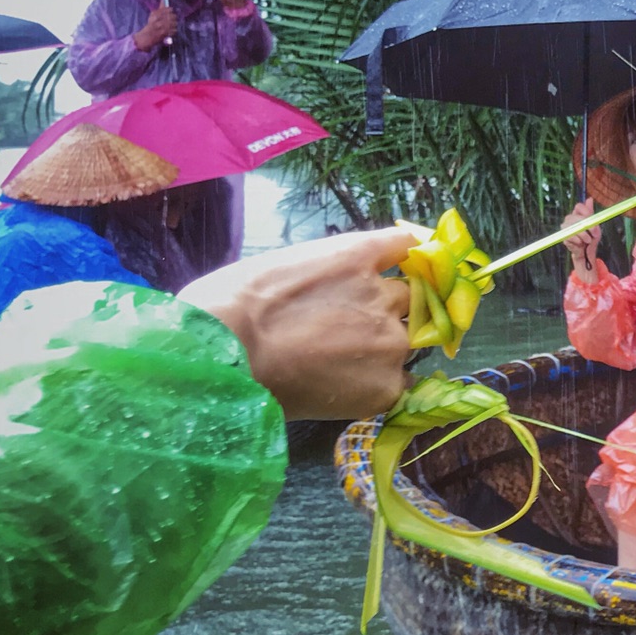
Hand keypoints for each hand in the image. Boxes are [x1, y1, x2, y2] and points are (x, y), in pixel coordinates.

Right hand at [133, 3, 178, 51]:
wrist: (147, 36)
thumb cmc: (151, 24)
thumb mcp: (153, 15)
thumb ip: (160, 8)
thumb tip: (163, 0)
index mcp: (156, 16)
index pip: (168, 10)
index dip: (170, 10)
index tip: (170, 11)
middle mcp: (160, 22)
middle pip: (173, 16)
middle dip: (173, 17)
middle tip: (171, 18)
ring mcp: (164, 29)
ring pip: (175, 23)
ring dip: (174, 23)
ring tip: (171, 24)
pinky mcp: (167, 34)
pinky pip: (175, 30)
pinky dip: (174, 30)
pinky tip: (170, 29)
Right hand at [178, 227, 415, 420]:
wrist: (225, 357)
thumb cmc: (233, 305)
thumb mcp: (286, 264)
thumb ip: (330, 271)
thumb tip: (338, 283)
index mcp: (359, 256)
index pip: (408, 245)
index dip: (403, 260)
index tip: (397, 270)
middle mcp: (386, 295)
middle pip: (410, 297)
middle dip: (387, 308)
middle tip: (349, 327)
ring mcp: (391, 342)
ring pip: (407, 341)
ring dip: (383, 348)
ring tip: (340, 363)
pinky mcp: (385, 386)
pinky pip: (400, 384)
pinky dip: (380, 385)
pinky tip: (348, 389)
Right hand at [561, 199, 601, 276]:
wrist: (587, 252)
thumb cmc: (591, 237)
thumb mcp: (595, 225)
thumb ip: (591, 213)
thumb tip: (590, 198)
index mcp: (578, 214)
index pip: (578, 206)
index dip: (586, 212)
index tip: (594, 221)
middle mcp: (570, 219)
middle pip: (576, 217)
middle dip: (588, 226)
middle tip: (595, 234)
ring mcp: (565, 228)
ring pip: (573, 227)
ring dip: (583, 234)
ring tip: (588, 240)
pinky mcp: (563, 237)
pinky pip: (570, 236)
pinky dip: (578, 240)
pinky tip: (581, 243)